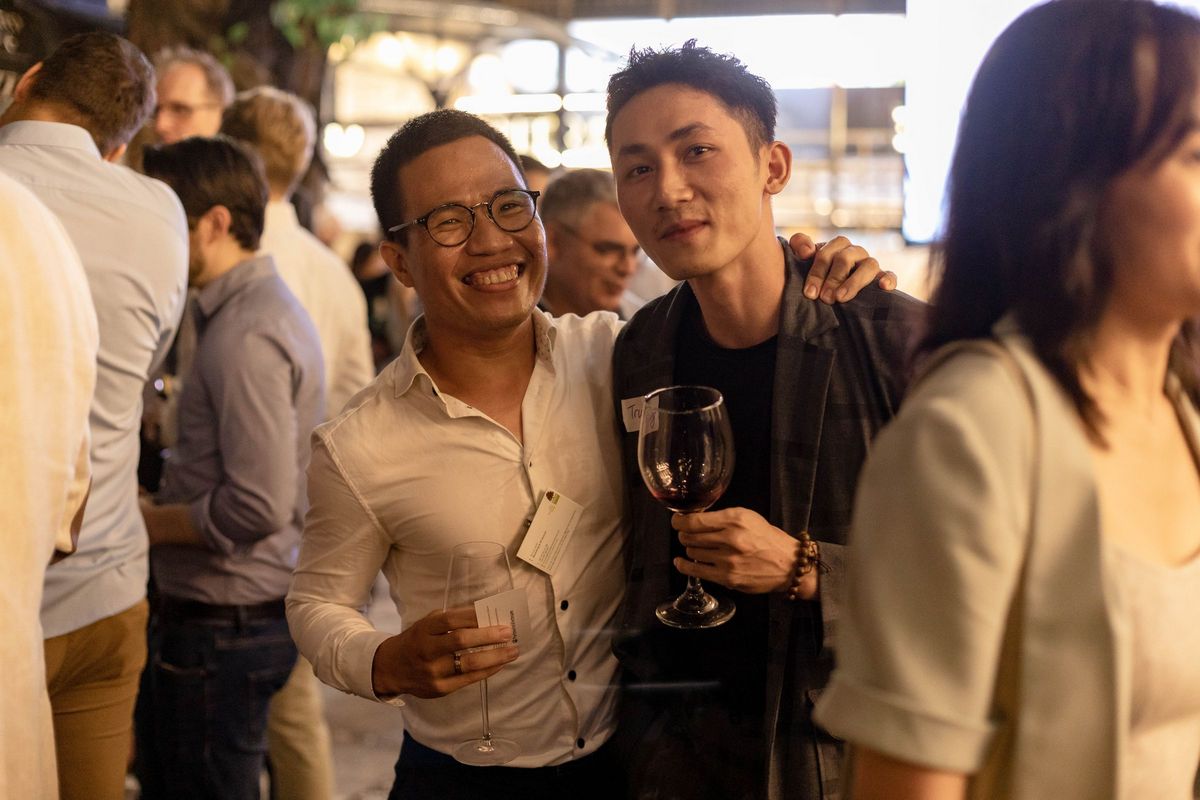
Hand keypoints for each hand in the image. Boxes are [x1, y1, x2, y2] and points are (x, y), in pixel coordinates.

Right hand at [371, 607, 516, 698]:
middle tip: (508, 632)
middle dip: (488, 636)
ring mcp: (433, 672)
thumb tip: (486, 614)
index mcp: (424, 630)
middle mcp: (427, 651)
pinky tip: (500, 664)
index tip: (495, 614)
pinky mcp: (440, 689)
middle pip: (460, 641)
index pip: (451, 621)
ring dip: (495, 657)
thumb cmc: (418, 640)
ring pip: (468, 664)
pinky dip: (487, 671)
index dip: (474, 617)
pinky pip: (468, 680)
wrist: (391, 669)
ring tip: (513, 650)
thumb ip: (453, 619)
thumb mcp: (429, 624)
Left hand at [672, 507, 818, 598]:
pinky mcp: (728, 577)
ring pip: (692, 551)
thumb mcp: (747, 517)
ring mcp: (728, 560)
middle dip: (685, 534)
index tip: (677, 521)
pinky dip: (684, 566)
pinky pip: (696, 571)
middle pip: (690, 536)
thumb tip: (694, 519)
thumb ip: (722, 517)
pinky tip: (680, 562)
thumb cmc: (767, 538)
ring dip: (690, 548)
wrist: (788, 564)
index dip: (679, 521)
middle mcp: (730, 538)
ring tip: (697, 547)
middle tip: (687, 534)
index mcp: (735, 519)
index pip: (695, 520)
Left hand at [789, 232, 897, 304]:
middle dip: (833, 279)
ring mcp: (869, 264)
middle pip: (845, 258)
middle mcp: (854, 252)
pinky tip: (883, 287)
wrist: (830, 294)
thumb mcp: (803, 260)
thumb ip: (799, 245)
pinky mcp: (882, 277)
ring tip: (841, 298)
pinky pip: (890, 274)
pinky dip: (888, 278)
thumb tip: (807, 251)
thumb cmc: (816, 276)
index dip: (817, 272)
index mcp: (836, 246)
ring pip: (868, 265)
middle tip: (825, 299)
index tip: (810, 293)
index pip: (827, 252)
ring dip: (854, 282)